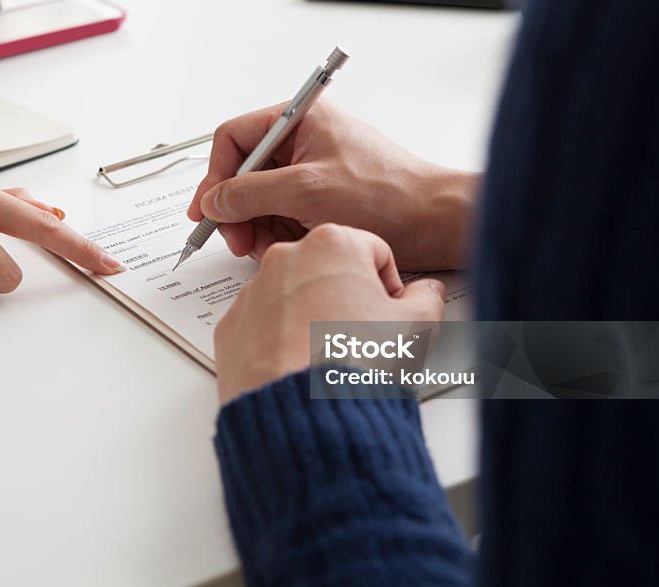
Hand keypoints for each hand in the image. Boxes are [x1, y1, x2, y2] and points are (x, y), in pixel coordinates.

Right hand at [187, 100, 479, 271]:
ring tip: (269, 247)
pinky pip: (281, 215)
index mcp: (300, 119)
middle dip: (237, 209)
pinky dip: (277, 234)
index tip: (207, 210)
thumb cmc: (388, 195)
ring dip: (257, 227)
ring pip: (260, 199)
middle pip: (243, 172)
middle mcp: (303, 140)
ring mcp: (311, 171)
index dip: (215, 175)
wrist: (434, 222)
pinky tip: (289, 247)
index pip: (234, 138)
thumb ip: (250, 194)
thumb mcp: (306, 191)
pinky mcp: (320, 199)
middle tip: (237, 239)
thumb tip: (213, 201)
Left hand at [213, 224, 446, 403]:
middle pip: (328, 269)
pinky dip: (279, 339)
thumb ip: (427, 299)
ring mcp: (252, 292)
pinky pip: (262, 325)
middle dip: (346, 297)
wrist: (303, 414)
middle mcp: (285, 259)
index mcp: (332, 244)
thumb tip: (426, 293)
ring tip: (328, 357)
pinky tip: (299, 366)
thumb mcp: (415, 328)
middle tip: (362, 336)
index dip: (388, 285)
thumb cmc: (353, 365)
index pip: (373, 251)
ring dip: (311, 318)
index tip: (389, 310)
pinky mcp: (231, 327)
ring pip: (292, 296)